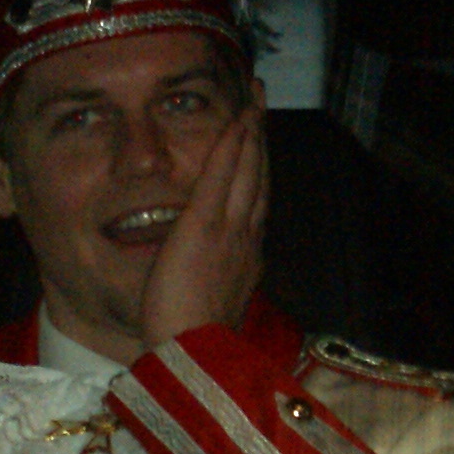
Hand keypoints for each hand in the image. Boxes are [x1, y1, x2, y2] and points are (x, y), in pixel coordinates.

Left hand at [140, 106, 268, 351]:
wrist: (193, 354)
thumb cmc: (193, 339)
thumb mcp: (213, 302)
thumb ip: (217, 278)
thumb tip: (216, 270)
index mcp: (247, 255)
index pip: (255, 200)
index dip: (257, 167)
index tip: (257, 142)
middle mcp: (247, 237)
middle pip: (258, 176)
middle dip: (260, 137)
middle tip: (260, 103)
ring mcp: (231, 229)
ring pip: (247, 169)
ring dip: (251, 130)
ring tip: (254, 99)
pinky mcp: (206, 225)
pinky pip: (222, 176)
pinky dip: (231, 145)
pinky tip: (236, 120)